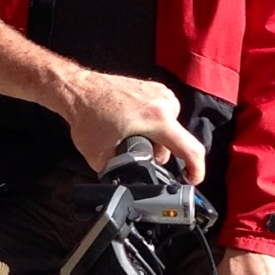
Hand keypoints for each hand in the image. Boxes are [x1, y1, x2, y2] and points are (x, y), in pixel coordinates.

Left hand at [58, 67, 205, 183]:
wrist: (78, 90)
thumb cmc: (87, 116)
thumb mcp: (100, 156)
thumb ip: (120, 173)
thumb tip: (126, 186)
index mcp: (158, 119)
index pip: (191, 149)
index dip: (196, 170)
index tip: (192, 180)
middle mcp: (165, 103)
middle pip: (175, 141)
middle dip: (158, 153)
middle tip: (133, 153)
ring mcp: (161, 93)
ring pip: (168, 128)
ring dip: (153, 139)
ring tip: (127, 135)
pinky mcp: (154, 89)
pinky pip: (161, 114)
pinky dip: (150, 124)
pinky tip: (130, 124)